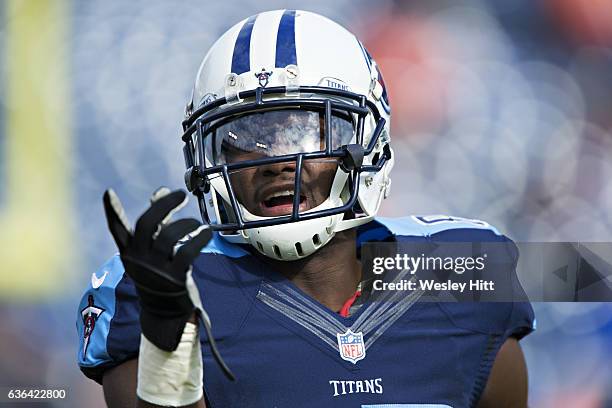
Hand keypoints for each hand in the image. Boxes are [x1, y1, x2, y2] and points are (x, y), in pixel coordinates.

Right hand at [103, 188, 210, 350]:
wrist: (164, 314)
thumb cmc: (160, 275)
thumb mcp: (153, 251)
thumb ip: (157, 221)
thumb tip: (161, 191)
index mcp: (129, 253)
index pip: (117, 229)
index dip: (112, 212)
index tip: (109, 193)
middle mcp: (138, 260)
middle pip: (146, 224)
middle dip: (164, 205)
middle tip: (180, 195)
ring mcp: (156, 270)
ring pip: (168, 236)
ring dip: (187, 224)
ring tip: (198, 223)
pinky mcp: (174, 278)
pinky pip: (187, 252)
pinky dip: (200, 238)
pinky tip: (207, 232)